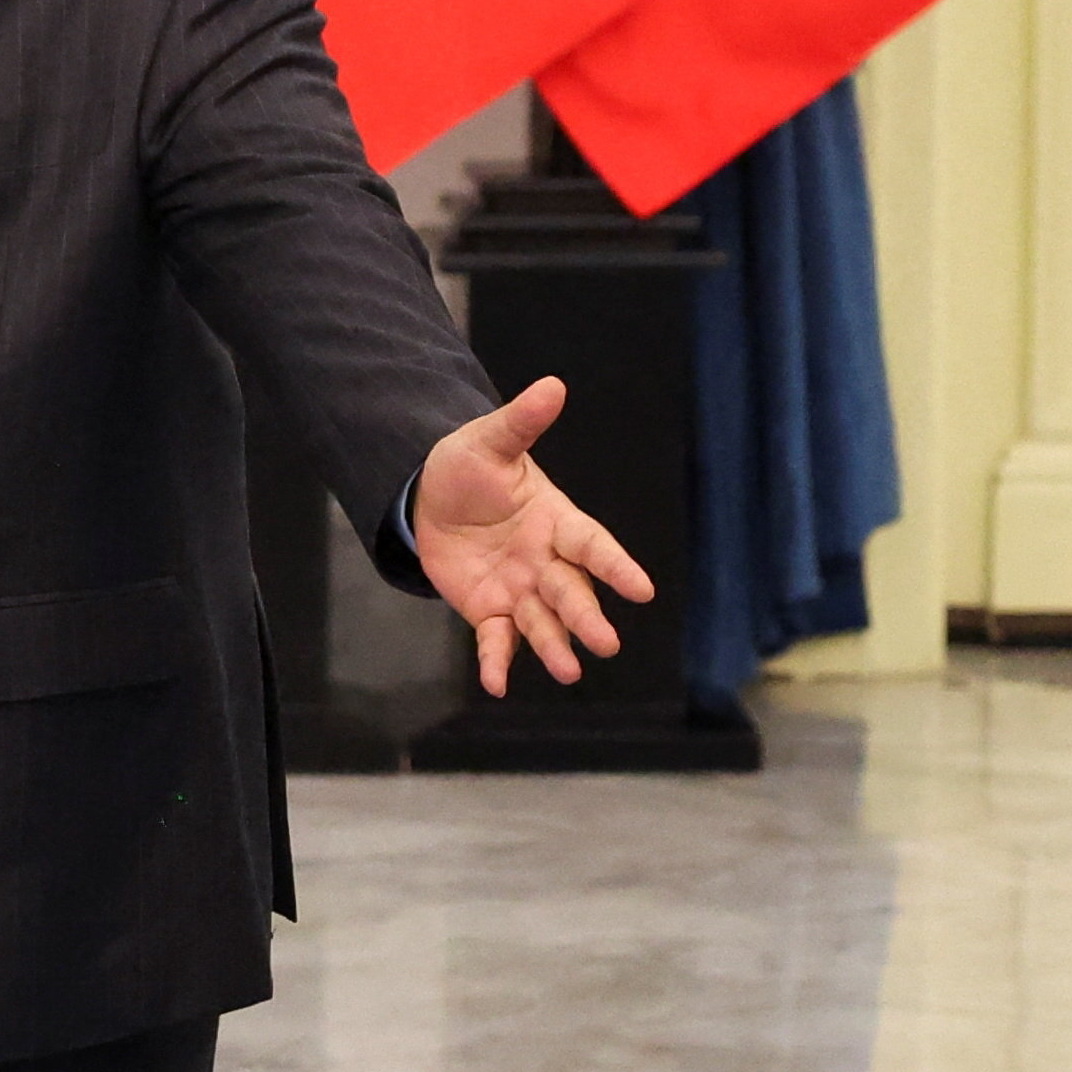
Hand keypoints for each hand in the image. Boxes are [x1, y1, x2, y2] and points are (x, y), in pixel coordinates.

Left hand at [412, 375, 656, 693]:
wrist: (429, 497)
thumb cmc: (470, 467)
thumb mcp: (490, 442)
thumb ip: (521, 423)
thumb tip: (552, 386)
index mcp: (556, 521)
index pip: (592, 545)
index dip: (615, 566)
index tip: (642, 589)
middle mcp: (545, 560)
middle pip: (571, 590)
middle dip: (586, 616)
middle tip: (605, 644)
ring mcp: (519, 588)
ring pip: (542, 622)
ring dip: (555, 646)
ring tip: (569, 670)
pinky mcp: (489, 610)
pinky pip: (496, 640)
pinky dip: (497, 663)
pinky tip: (497, 686)